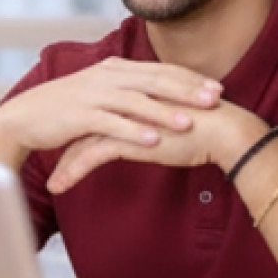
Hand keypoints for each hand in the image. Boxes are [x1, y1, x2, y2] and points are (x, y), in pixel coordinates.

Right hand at [0, 57, 223, 156]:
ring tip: (190, 122)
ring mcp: (93, 94)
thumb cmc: (68, 106)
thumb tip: (160, 95)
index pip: (160, 70)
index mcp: (116, 68)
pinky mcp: (79, 115)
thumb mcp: (101, 91)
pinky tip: (152, 140)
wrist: (25, 116)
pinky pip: (111, 123)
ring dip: (164, 110)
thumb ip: (128, 89)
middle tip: (215, 99)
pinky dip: (133, 130)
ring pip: (135, 101)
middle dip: (186, 90)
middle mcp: (107, 76)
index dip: (189, 79)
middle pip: (154, 80)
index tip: (216, 88)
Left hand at [47, 99, 269, 192]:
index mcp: (137, 91)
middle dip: (67, 141)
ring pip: (83, 138)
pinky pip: (90, 155)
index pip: (101, 106)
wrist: (224, 130)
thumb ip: (158, 117)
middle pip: (86, 119)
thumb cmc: (206, 125)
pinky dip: (72, 171)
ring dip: (65, 162)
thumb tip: (152, 128)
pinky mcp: (127, 136)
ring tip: (53, 183)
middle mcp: (126, 99)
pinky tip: (59, 185)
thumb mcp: (175, 117)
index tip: (71, 138)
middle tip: (53, 157)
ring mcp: (125, 116)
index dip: (85, 123)